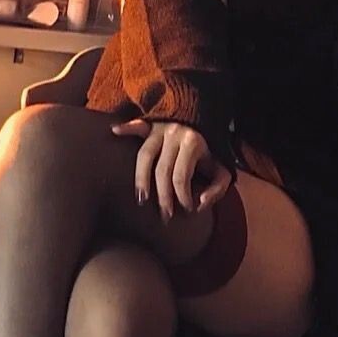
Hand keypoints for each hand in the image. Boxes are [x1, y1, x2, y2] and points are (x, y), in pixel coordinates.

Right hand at [111, 119, 232, 220]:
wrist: (208, 120)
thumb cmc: (212, 152)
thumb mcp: (223, 170)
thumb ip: (217, 189)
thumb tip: (199, 204)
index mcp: (193, 144)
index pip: (181, 176)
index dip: (182, 196)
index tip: (187, 210)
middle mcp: (175, 134)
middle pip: (162, 170)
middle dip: (163, 196)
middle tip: (164, 216)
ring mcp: (160, 128)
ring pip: (144, 155)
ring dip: (141, 178)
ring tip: (141, 198)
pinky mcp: (151, 124)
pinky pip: (137, 125)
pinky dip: (127, 128)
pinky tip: (115, 130)